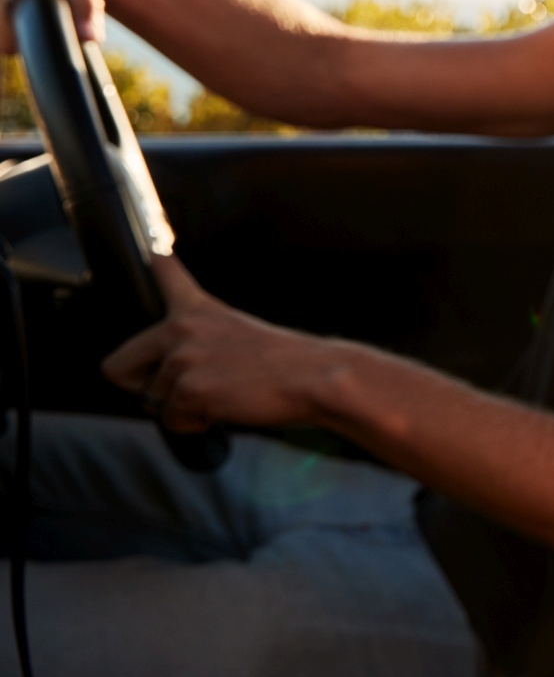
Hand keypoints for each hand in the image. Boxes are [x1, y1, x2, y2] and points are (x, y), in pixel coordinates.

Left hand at [101, 254, 344, 431]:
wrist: (315, 377)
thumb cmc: (285, 362)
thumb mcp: (240, 331)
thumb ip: (201, 336)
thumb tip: (184, 346)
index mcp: (198, 310)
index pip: (167, 277)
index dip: (157, 266)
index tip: (155, 251)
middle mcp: (181, 328)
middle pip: (116, 368)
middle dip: (144, 387)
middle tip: (187, 389)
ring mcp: (182, 358)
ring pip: (152, 401)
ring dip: (183, 408)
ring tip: (225, 394)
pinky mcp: (188, 390)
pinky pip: (172, 422)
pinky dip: (196, 424)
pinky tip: (227, 407)